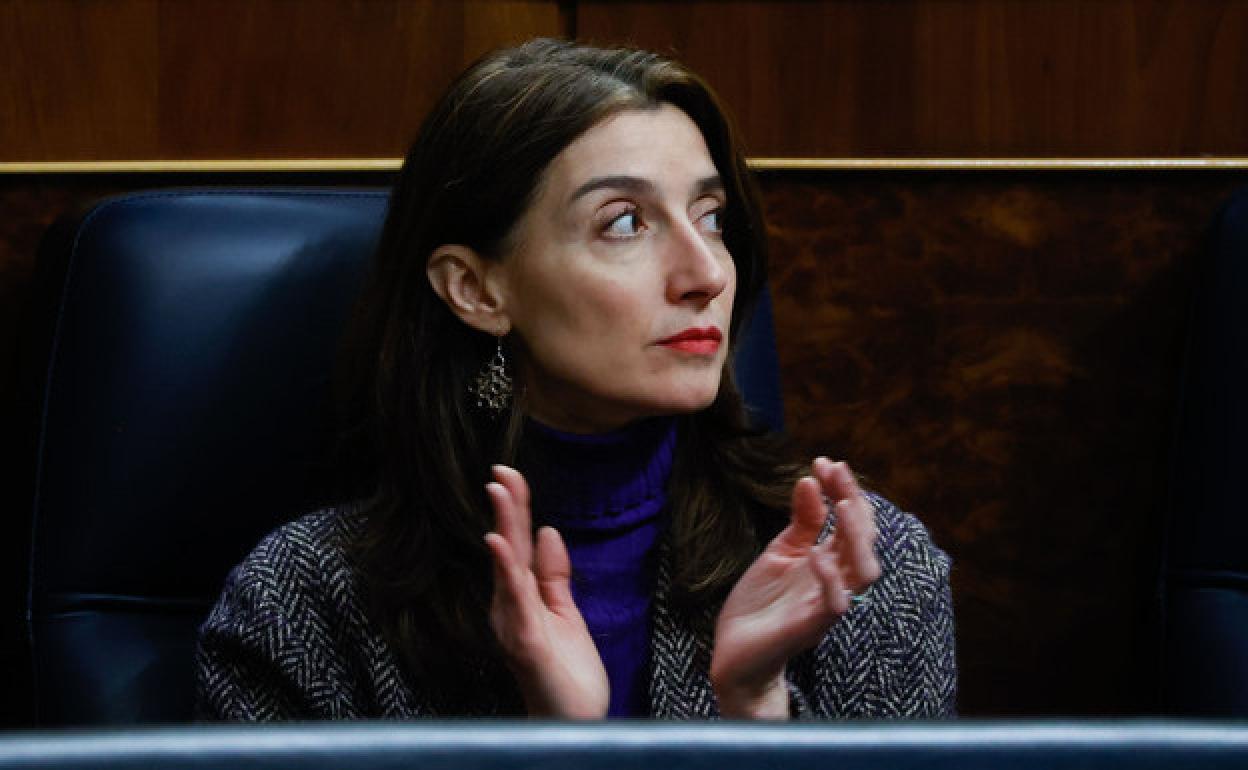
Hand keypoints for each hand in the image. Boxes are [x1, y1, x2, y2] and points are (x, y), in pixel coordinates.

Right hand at [484, 464, 608, 718]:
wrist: (574, 723)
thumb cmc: (566, 673)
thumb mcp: (565, 613)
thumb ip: (554, 574)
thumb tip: (547, 531)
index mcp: (522, 597)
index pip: (517, 544)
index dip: (515, 508)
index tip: (511, 474)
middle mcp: (510, 607)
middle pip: (508, 547)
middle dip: (506, 507)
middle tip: (501, 470)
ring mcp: (513, 624)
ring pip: (506, 566)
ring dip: (503, 527)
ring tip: (499, 493)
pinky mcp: (524, 641)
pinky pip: (513, 601)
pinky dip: (505, 571)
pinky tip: (498, 545)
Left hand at [710, 458, 879, 717]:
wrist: (734, 651)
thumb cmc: (761, 603)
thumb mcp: (780, 552)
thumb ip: (801, 522)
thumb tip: (809, 479)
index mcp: (831, 560)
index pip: (853, 521)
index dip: (845, 489)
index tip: (824, 461)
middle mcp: (837, 581)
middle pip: (866, 540)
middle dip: (855, 502)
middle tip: (835, 473)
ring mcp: (826, 604)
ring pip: (866, 572)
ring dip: (857, 536)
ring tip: (840, 506)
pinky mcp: (810, 627)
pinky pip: (836, 605)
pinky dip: (831, 578)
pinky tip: (816, 554)